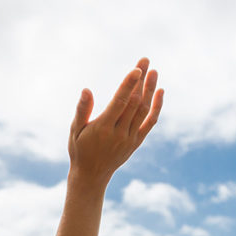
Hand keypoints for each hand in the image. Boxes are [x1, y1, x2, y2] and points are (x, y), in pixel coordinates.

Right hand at [67, 58, 163, 186]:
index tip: (137, 69)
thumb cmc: (80, 149)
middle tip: (145, 60)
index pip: (120, 102)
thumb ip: (82, 110)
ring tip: (154, 71)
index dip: (129, 85)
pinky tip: (159, 91)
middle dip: (141, 80)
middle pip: (135, 102)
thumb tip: (86, 90)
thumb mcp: (75, 130)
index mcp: (103, 128)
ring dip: (150, 90)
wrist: (92, 175)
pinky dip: (156, 107)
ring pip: (144, 110)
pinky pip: (150, 122)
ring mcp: (130, 138)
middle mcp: (119, 133)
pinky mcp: (137, 142)